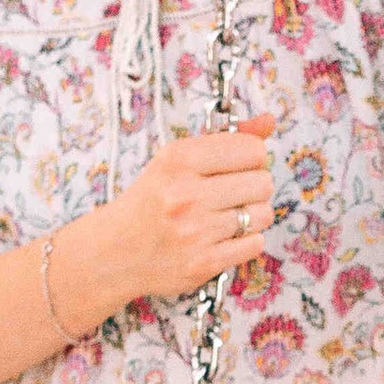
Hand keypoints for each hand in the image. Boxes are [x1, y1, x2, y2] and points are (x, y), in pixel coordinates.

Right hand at [96, 121, 280, 302]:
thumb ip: (226, 139)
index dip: (252, 157)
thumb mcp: (177, 160)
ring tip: (227, 216)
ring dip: (252, 215)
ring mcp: (195, 231)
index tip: (240, 165)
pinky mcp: (204, 263)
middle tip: (233, 193)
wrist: (115, 251)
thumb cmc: (151, 201)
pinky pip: (255, 243)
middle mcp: (186, 194)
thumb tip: (269, 121)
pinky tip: (223, 236)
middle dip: (254, 186)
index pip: (252, 149)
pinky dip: (246, 240)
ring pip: (263, 214)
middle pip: (263, 182)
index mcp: (179, 160)